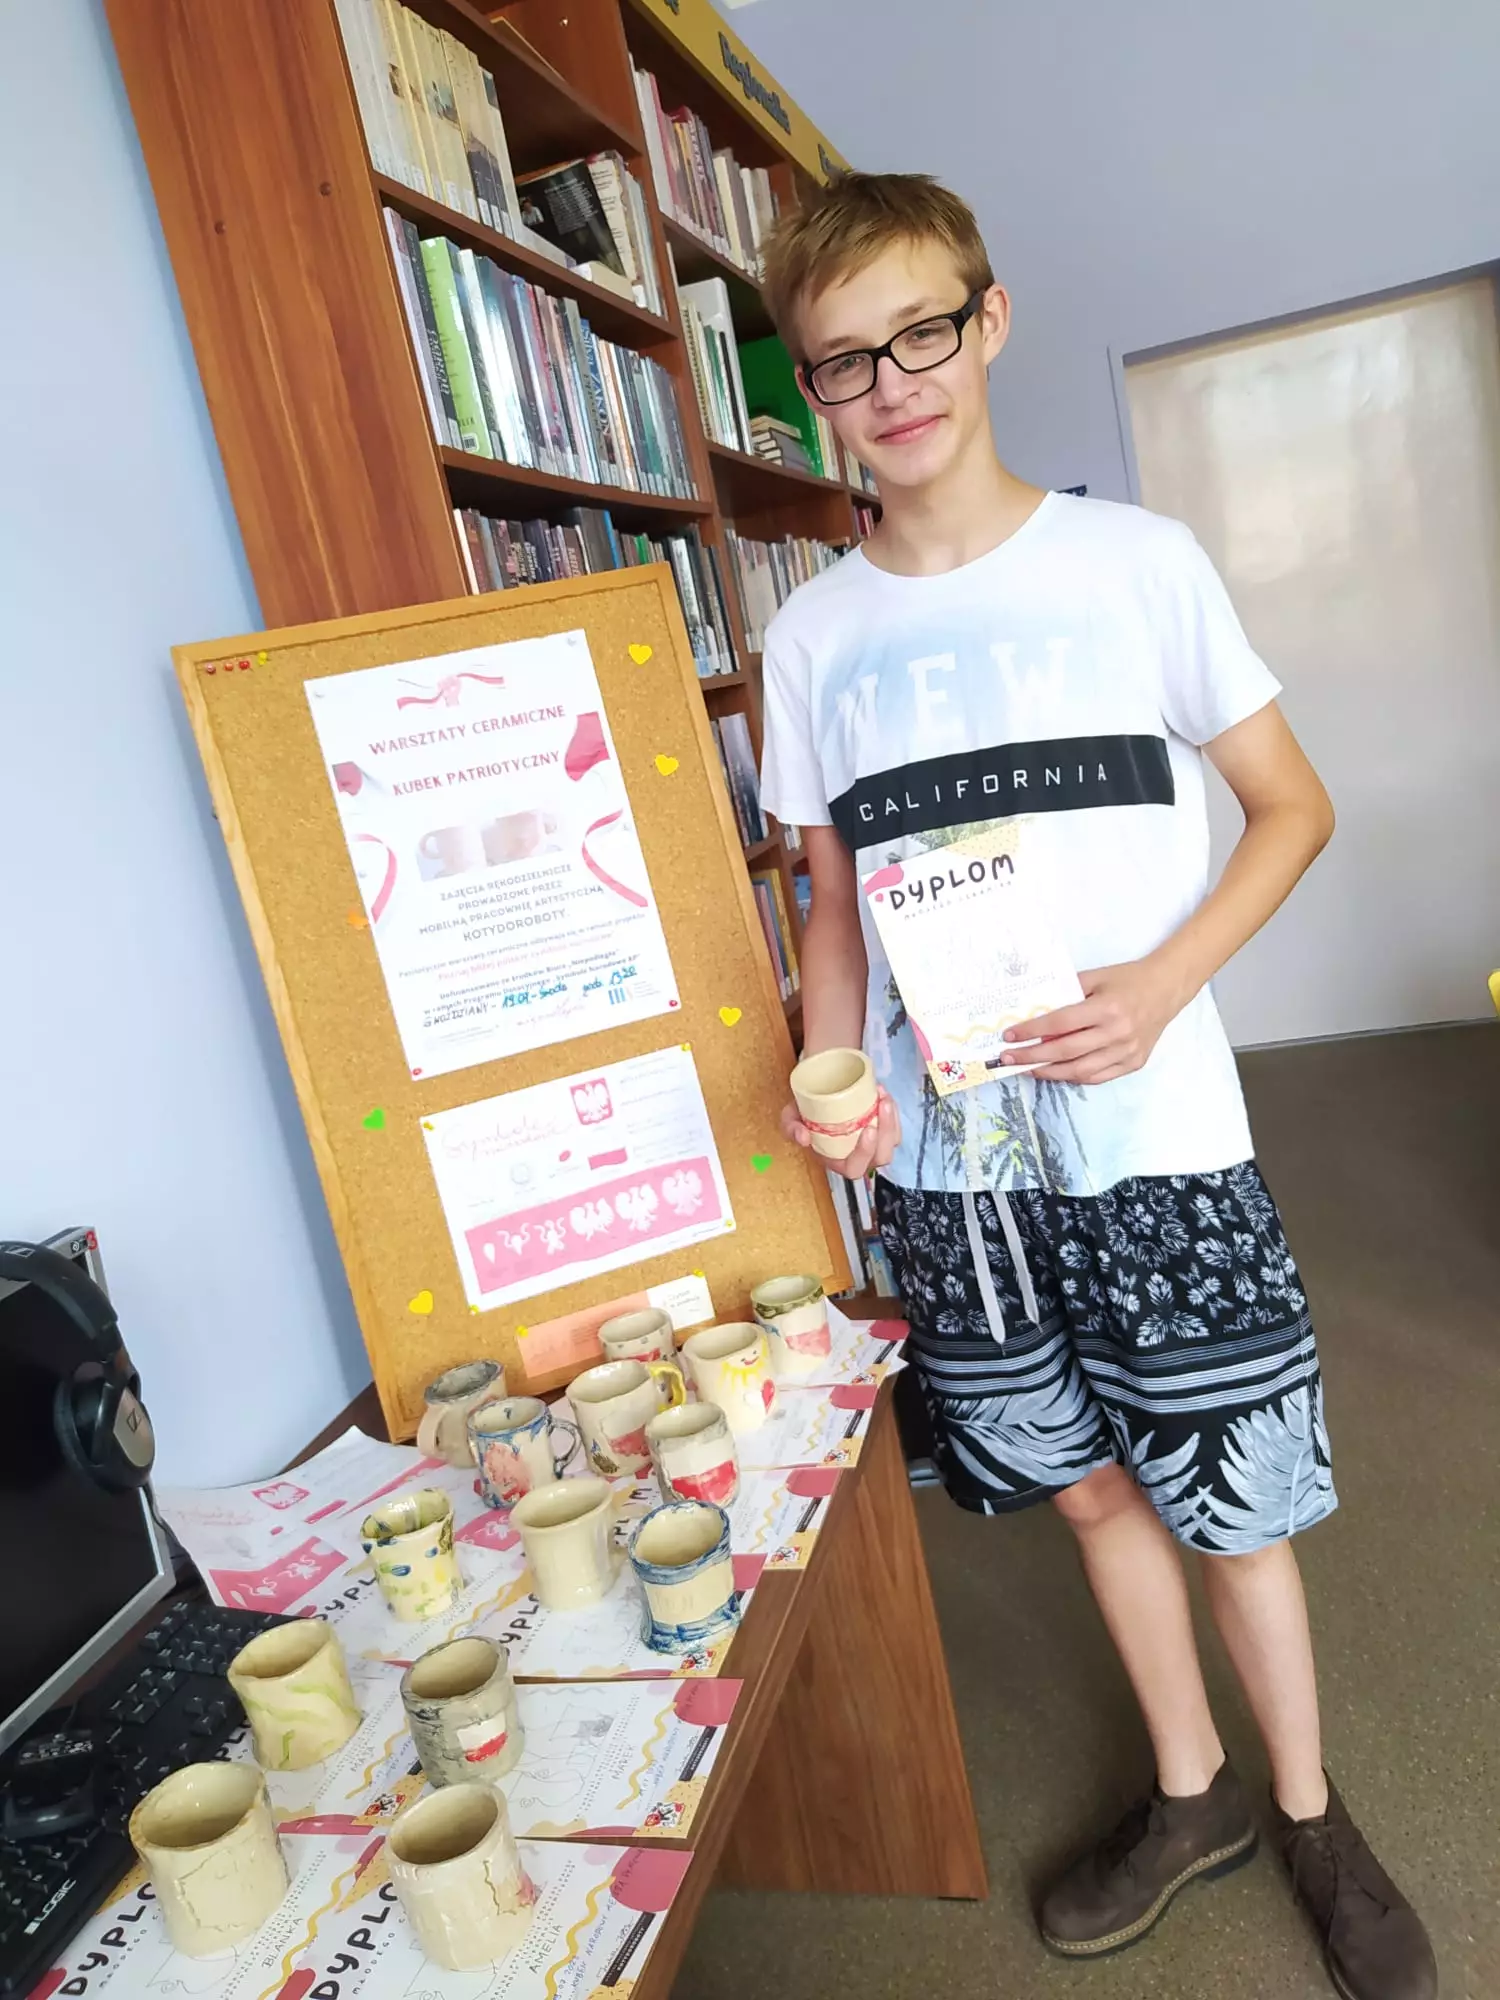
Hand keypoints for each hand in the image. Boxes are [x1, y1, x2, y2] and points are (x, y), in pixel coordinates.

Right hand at [781, 1087, 900, 1178]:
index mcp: (837, 1160)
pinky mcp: (883, 1130)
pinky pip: (896, 1127)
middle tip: (881, 1105)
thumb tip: (803, 1137)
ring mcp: (874, 1144)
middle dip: (886, 1132)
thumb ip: (790, 1127)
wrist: (818, 1092)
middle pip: (881, 1157)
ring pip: (893, 1142)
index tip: (867, 1128)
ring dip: (891, 1120)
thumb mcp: (790, 1117)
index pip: (855, 1168)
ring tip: (882, 1096)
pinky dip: (893, 1111)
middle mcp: (859, 1157)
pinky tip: (883, 1094)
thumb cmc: (805, 1110)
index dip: (864, 1153)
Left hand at [1002, 957, 1188, 1083]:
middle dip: (1032, 1056)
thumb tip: (1035, 1014)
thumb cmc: (1128, 979)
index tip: (1009, 1035)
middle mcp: (1117, 1033)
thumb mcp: (1095, 977)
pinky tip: (1057, 1071)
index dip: (1032, 1031)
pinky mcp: (1134, 1063)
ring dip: (1050, 1072)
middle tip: (1009, 1058)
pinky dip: (1075, 1076)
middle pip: (1066, 1051)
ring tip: (1029, 1068)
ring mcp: (1127, 1051)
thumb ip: (1067, 994)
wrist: (1167, 988)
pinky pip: (1098, 1077)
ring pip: (1080, 1070)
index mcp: (1106, 1008)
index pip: (1060, 1024)